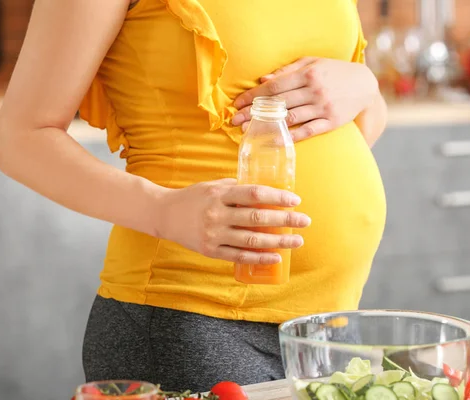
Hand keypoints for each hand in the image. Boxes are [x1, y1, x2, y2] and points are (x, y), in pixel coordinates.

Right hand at [156, 179, 310, 263]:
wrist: (164, 215)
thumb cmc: (193, 197)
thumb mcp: (213, 185)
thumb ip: (237, 187)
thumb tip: (267, 190)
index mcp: (220, 194)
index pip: (254, 194)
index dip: (277, 197)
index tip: (295, 200)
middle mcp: (217, 214)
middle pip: (257, 218)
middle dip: (285, 220)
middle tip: (305, 221)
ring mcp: (214, 234)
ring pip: (252, 240)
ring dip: (278, 241)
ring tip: (297, 241)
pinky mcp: (211, 251)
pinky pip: (240, 256)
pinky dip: (260, 258)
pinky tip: (277, 257)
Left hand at [232, 57, 378, 141]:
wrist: (364, 85)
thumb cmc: (333, 71)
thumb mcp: (312, 63)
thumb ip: (287, 71)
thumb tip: (263, 80)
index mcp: (307, 74)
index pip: (274, 87)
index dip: (253, 96)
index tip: (237, 103)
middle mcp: (314, 91)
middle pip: (278, 104)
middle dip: (254, 113)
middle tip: (235, 121)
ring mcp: (323, 108)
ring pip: (290, 118)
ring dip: (268, 126)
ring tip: (249, 131)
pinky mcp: (331, 122)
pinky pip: (307, 131)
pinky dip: (290, 137)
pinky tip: (275, 141)